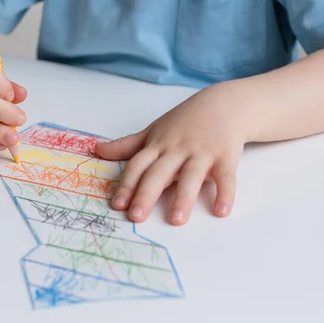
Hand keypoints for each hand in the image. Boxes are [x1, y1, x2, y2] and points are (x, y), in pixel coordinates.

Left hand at [95, 84, 248, 225]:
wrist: (224, 103)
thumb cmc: (185, 122)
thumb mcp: (154, 130)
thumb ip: (127, 145)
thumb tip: (97, 150)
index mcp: (158, 145)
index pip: (138, 166)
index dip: (127, 184)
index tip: (117, 205)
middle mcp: (177, 149)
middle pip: (159, 172)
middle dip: (146, 194)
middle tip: (136, 217)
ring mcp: (202, 152)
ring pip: (191, 175)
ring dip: (184, 198)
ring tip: (176, 220)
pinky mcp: (226, 156)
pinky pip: (226, 176)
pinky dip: (226, 193)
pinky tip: (221, 210)